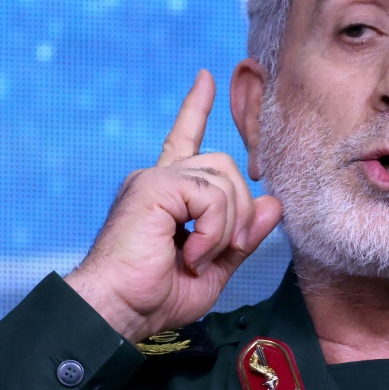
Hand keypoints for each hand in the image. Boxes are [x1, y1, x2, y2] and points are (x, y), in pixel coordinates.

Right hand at [65, 70, 282, 342]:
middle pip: (226, 165)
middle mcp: (159, 178)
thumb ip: (242, 237)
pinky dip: (214, 229)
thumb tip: (273, 204)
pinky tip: (193, 253)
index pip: (185, 139)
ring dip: (227, 225)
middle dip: (240, 210)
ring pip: (225, 179)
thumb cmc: (153, 298)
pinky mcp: (155, 186)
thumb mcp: (213, 268)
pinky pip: (212, 195)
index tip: (206, 78)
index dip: (196, 108)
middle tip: (223, 251)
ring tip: (201, 257)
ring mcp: (155, 178)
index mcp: (167, 193)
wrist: (115, 312)